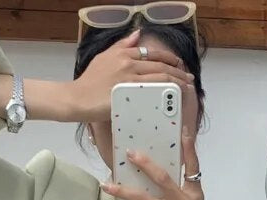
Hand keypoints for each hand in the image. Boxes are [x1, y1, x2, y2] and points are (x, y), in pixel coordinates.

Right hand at [69, 29, 193, 122]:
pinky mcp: (129, 91)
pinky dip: (167, 90)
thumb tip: (137, 33)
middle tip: (189, 77)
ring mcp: (130, 77)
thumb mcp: (104, 58)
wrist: (77, 97)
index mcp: (124, 54)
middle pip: (160, 65)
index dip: (169, 59)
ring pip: (160, 76)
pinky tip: (175, 94)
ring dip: (177, 80)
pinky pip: (153, 89)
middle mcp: (129, 62)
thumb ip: (122, 45)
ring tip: (186, 86)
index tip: (178, 65)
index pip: (152, 54)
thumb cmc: (88, 82)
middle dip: (178, 70)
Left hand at [101, 126, 211, 199]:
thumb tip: (158, 175)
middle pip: (162, 178)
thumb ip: (182, 191)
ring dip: (123, 192)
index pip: (193, 167)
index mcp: (194, 194)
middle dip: (144, 164)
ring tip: (108, 185)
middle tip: (129, 153)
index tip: (182, 132)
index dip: (189, 149)